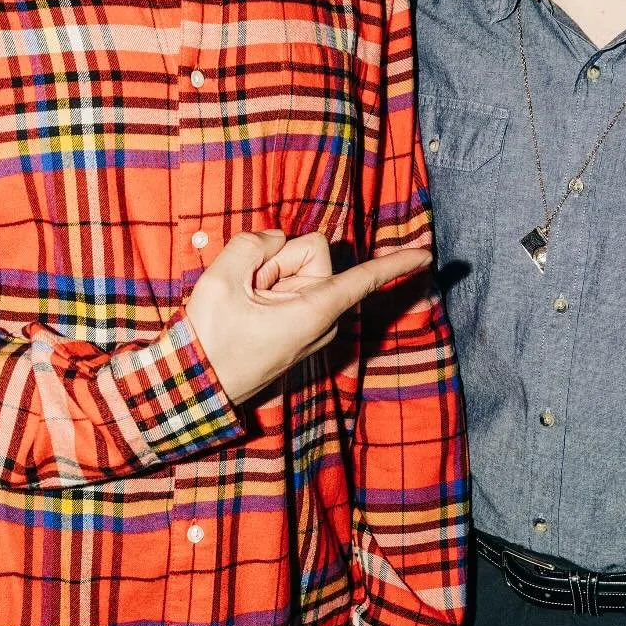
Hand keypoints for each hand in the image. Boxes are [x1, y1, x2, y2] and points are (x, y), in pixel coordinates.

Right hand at [185, 230, 427, 405]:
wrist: (196, 387)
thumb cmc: (211, 340)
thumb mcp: (221, 281)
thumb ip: (252, 244)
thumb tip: (273, 238)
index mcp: (316, 310)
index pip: (363, 278)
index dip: (397, 263)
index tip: (429, 255)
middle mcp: (323, 319)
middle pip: (310, 253)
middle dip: (278, 260)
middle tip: (248, 292)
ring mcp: (312, 324)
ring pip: (295, 268)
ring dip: (267, 276)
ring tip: (243, 307)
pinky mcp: (299, 326)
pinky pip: (287, 286)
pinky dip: (267, 286)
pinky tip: (248, 306)